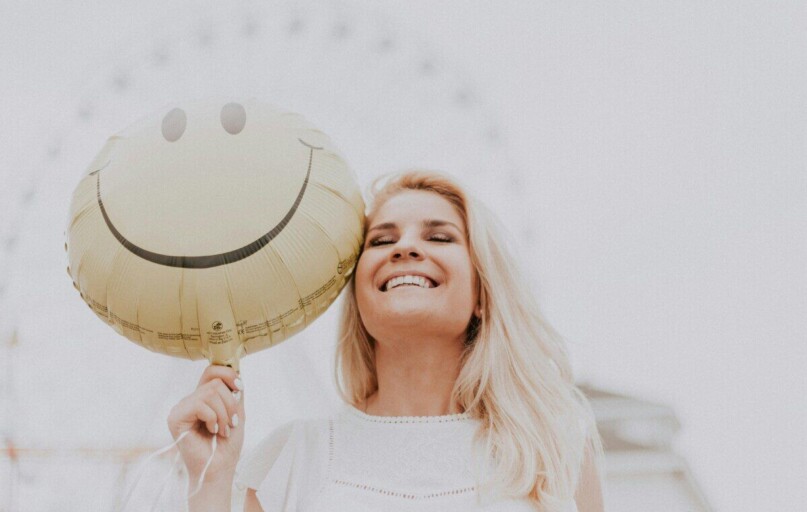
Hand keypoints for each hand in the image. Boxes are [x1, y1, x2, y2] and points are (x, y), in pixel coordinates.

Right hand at [167, 364, 244, 483]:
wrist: (220, 467)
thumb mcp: (237, 411)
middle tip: (231, 423)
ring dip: (224, 414)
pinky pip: (200, 405)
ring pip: (210, 392)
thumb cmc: (227, 444)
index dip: (229, 374)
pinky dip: (213, 418)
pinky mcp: (176, 417)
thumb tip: (236, 370)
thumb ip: (234, 391)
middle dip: (230, 403)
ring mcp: (181, 408)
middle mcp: (190, 399)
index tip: (240, 388)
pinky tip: (212, 431)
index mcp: (203, 397)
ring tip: (222, 430)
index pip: (212, 371)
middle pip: (215, 382)